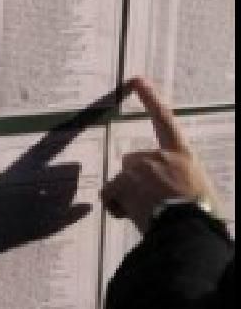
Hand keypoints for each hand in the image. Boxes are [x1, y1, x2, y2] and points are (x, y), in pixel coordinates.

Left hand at [100, 78, 217, 231]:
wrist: (190, 229)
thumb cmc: (199, 213)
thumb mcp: (197, 186)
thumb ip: (178, 176)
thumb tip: (169, 188)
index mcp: (182, 153)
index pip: (165, 119)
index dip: (150, 98)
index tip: (136, 79)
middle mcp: (159, 155)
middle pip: (130, 162)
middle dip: (134, 180)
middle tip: (152, 202)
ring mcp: (140, 168)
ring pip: (119, 180)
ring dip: (127, 195)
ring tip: (148, 212)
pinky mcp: (124, 182)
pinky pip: (109, 194)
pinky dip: (115, 206)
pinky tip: (133, 216)